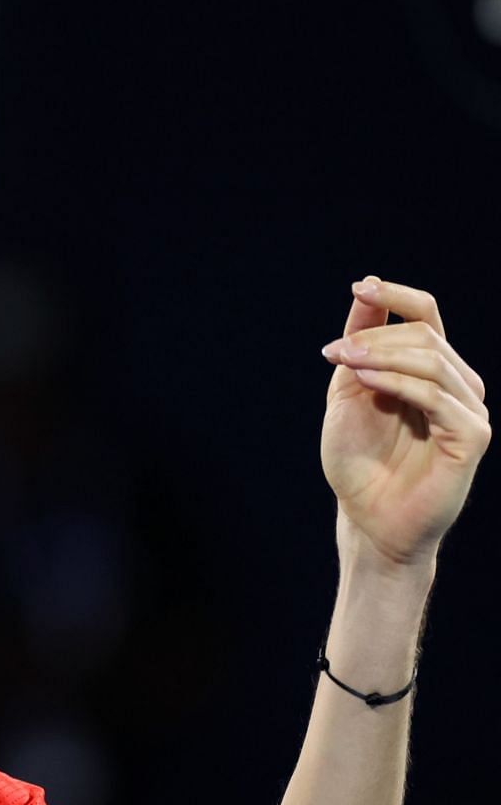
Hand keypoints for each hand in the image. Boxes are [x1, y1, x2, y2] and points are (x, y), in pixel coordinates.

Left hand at [320, 278, 489, 568]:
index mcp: (430, 371)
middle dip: (376, 337)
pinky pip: (438, 396)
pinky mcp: (471, 436)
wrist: (366, 517)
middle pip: (427, 335)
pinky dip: (399, 383)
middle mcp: (456, 385)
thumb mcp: (350, 393)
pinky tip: (367, 382)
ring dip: (383, 356)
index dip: (396, 296)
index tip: (360, 287)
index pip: (427, 316)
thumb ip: (360, 347)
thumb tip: (365, 293)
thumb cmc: (359, 462)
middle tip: (333, 351)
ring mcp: (468, 409)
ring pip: (434, 360)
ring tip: (344, 362)